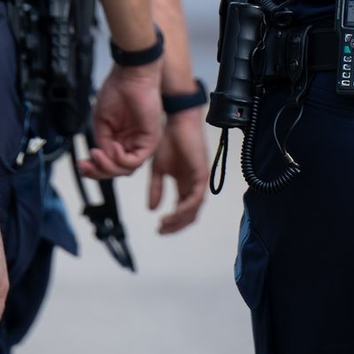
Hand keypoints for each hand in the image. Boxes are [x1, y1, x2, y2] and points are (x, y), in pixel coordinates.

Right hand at [77, 63, 162, 178]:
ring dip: (108, 166)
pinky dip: (121, 159)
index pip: (110, 164)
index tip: (81, 165)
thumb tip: (101, 157)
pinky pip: (136, 160)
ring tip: (97, 154)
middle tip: (85, 165)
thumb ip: (102, 142)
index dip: (95, 169)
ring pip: (126, 169)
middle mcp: (132, 144)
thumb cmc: (117, 91)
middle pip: (117, 171)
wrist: (131, 76)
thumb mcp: (102, 121)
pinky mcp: (150, 140)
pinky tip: (112, 147)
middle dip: (99, 171)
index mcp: (121, 140)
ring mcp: (142, 143)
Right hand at [148, 108, 208, 234]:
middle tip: (162, 231)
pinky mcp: (202, 175)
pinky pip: (196, 198)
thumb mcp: (158, 169)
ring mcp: (200, 181)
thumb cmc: (169, 140)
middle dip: (176, 225)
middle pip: (190, 214)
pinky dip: (185, 208)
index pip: (183, 210)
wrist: (178, 122)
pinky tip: (173, 213)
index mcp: (185, 184)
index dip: (172, 222)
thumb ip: (156, 188)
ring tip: (165, 224)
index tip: (159, 229)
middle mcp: (194, 185)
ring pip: (193, 209)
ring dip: (180, 219)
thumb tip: (151, 209)